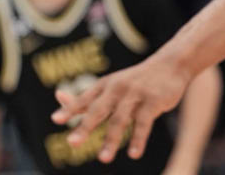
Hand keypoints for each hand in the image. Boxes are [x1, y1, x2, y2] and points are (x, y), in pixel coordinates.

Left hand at [51, 53, 191, 162]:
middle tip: (72, 143)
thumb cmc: (133, 81)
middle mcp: (116, 89)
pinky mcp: (154, 101)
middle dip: (85, 127)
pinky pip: (144, 123)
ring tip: (103, 159)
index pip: (84, 99)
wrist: (169, 65)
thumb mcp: (109, 86)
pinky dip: (138, 139)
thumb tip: (58, 96)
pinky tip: (133, 154)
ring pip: (120, 120)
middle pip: (98, 110)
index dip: (69, 109)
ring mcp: (135, 94)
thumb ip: (86, 97)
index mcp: (104, 86)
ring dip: (111, 140)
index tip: (55, 120)